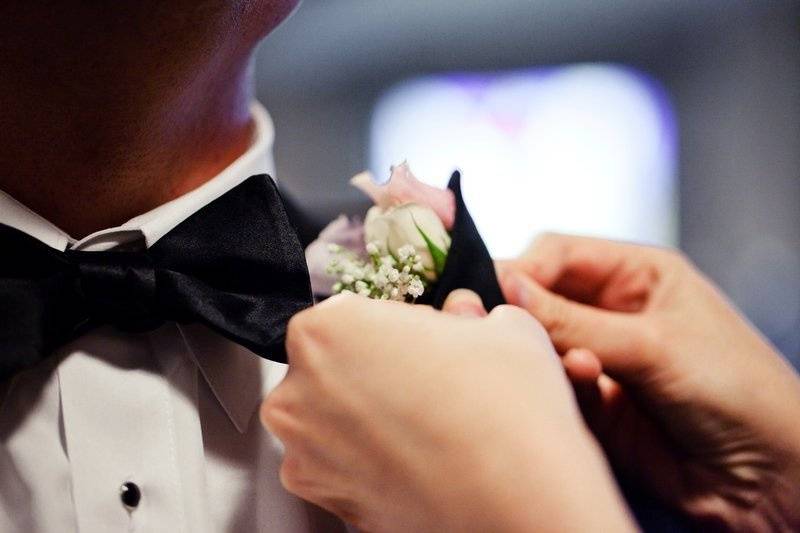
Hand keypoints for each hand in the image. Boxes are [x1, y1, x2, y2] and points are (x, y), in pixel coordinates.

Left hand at [260, 292, 634, 531]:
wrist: (523, 501)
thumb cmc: (507, 409)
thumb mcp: (502, 327)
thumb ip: (467, 314)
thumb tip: (466, 318)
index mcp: (327, 328)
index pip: (351, 312)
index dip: (392, 326)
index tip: (419, 340)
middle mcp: (299, 389)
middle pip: (333, 364)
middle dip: (374, 369)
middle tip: (428, 381)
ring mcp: (304, 451)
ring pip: (333, 415)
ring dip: (368, 415)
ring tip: (429, 423)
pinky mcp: (323, 499)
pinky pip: (339, 463)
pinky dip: (368, 459)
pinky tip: (417, 457)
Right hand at [498, 233, 799, 529]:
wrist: (772, 478)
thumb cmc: (736, 389)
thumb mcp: (653, 343)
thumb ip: (574, 319)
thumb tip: (506, 285)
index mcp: (638, 274)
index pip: (559, 254)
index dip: (523, 269)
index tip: (492, 290)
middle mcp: (615, 311)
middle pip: (544, 297)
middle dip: (524, 312)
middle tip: (496, 326)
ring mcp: (604, 358)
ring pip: (545, 344)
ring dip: (547, 352)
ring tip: (573, 366)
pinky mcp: (597, 404)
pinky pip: (558, 385)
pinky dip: (565, 385)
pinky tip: (588, 387)